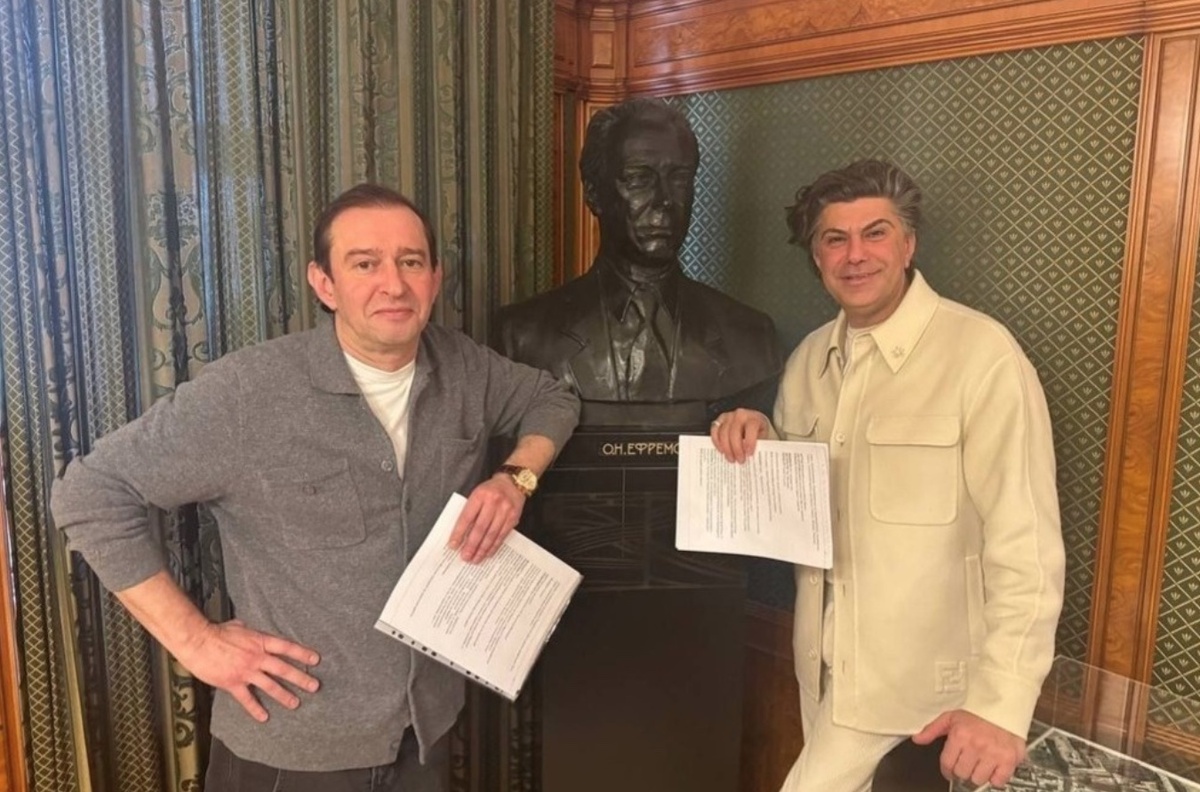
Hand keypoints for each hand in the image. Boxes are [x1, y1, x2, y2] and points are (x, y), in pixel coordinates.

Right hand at [176, 619, 319, 722]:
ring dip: (284, 695)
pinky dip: (256, 709)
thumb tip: (252, 631)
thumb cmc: (217, 631)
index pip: (286, 647)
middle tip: (315, 686)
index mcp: (260, 642)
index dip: (302, 653)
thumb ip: (251, 632)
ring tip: (296, 704)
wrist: (198, 642)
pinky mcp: (233, 683)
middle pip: (283, 669)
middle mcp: (257, 657)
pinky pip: (247, 699)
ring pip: (270, 686)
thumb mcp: (239, 626)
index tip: (316, 660)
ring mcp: (246, 671)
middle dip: (301, 678)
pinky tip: (264, 717)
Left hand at [449, 474, 524, 561]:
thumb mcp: (477, 494)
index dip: (459, 533)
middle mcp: (493, 502)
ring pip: (491, 534)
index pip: (467, 517)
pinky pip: (502, 535)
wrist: (513, 482)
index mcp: (480, 495)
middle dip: (471, 545)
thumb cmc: (490, 490)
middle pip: (480, 528)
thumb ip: (470, 510)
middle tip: (465, 557)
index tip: (453, 545)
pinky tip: (488, 553)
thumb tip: (461, 534)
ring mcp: (505, 510)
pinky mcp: (513, 517)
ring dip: (482, 549)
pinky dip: (494, 546)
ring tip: (475, 559)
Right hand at [709, 408, 770, 462]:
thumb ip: (758, 445)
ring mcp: (728, 416)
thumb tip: (751, 457)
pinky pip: (715, 431)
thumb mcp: (763, 438)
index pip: (751, 427)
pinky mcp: (719, 420)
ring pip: (723, 432)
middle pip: (734, 432)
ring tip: (731, 459)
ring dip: (726, 448)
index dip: (750, 441)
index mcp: (754, 418)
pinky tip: (722, 451)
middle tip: (740, 460)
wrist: (752, 425)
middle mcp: (740, 415)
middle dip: (736, 449)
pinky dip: (717, 442)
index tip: (749, 454)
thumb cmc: (758, 432)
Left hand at [913, 709, 1026, 787]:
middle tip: (966, 764)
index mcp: (960, 735)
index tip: (950, 771)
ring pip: (978, 779)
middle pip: (962, 773)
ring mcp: (993, 754)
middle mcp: (976, 746)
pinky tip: (993, 768)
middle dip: (962, 771)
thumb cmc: (978, 712)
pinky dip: (995, 778)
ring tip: (979, 765)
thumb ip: (933, 729)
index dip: (947, 770)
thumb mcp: (952, 716)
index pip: (947, 764)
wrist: (1005, 706)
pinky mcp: (1009, 760)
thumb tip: (918, 739)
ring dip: (977, 775)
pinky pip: (998, 781)